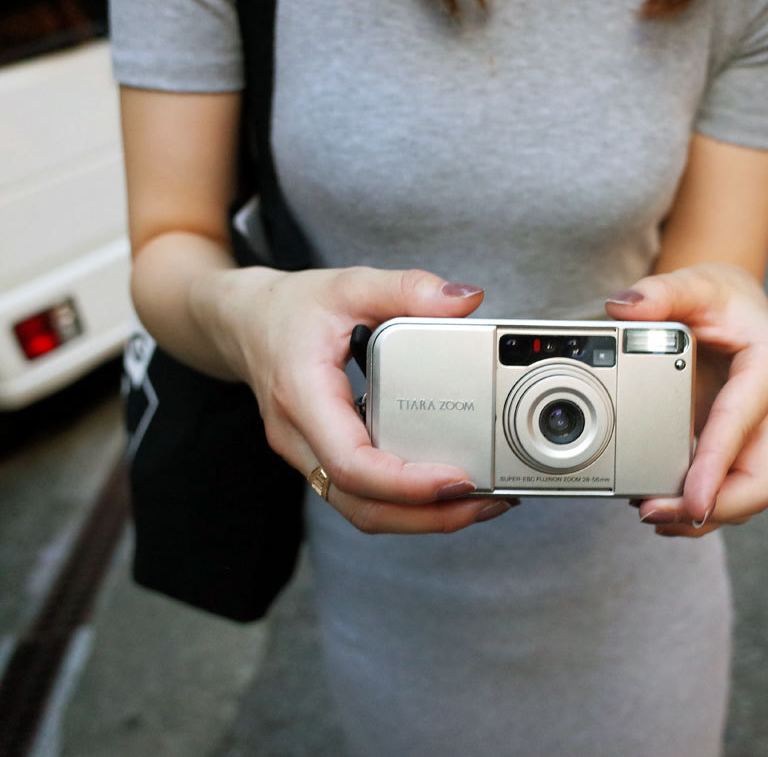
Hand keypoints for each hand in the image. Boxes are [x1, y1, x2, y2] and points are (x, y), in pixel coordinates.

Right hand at [195, 266, 517, 533]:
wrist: (244, 324)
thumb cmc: (291, 309)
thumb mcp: (349, 284)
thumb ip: (408, 288)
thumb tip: (467, 300)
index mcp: (303, 397)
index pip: (352, 464)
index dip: (406, 483)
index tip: (457, 479)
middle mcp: (301, 440)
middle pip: (362, 506)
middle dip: (429, 517)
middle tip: (487, 501)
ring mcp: (310, 457)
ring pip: (363, 511)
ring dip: (422, 518)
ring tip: (480, 502)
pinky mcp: (326, 461)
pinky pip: (364, 497)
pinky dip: (408, 503)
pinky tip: (449, 489)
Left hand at [606, 263, 767, 536]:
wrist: (732, 310)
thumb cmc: (718, 298)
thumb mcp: (693, 283)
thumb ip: (659, 292)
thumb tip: (622, 306)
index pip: (742, 424)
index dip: (716, 466)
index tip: (692, 501)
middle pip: (759, 481)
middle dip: (711, 507)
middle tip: (654, 514)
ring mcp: (761, 434)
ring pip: (744, 495)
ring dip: (702, 515)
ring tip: (650, 515)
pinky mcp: (741, 449)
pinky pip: (728, 490)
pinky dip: (697, 507)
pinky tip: (663, 511)